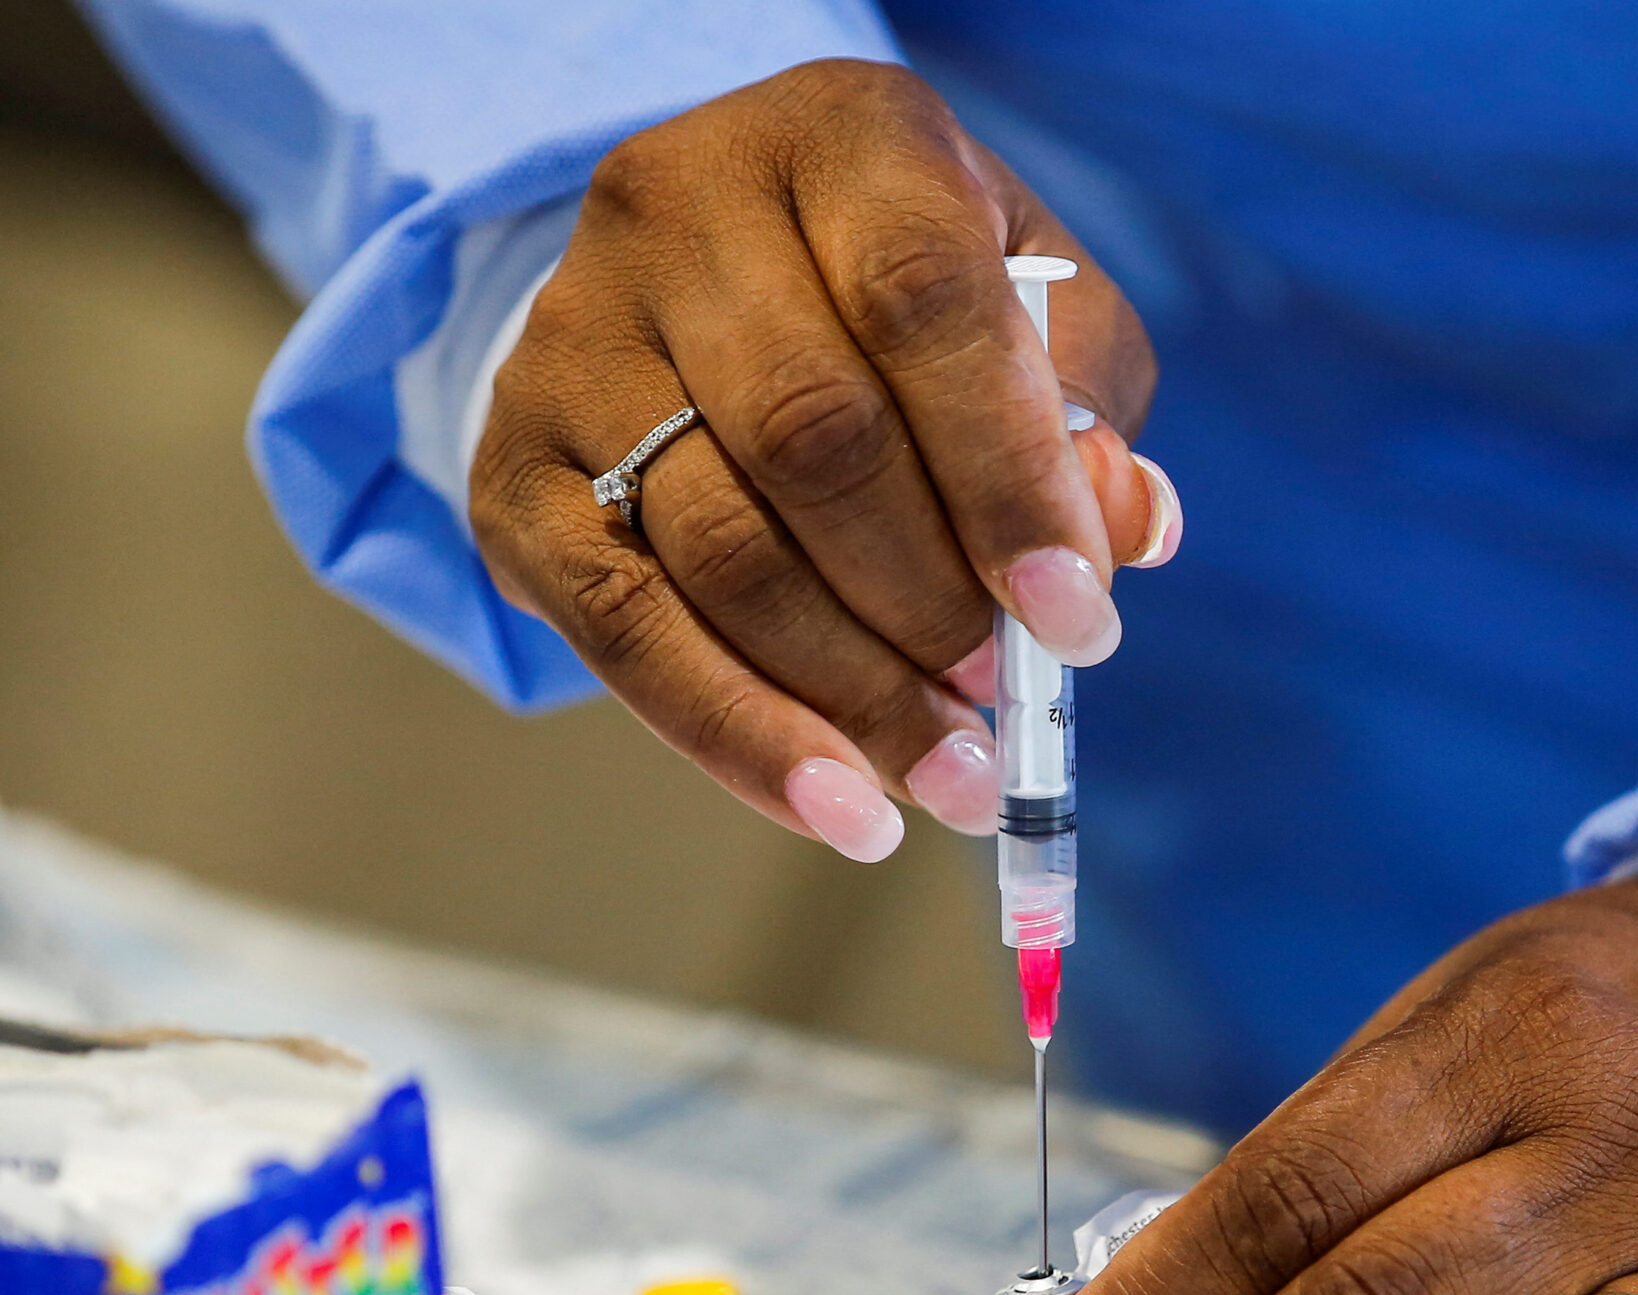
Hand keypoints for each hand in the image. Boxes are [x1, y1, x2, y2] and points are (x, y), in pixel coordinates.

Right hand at [470, 61, 1175, 858]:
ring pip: (716, 546)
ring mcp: (574, 340)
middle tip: (1004, 711)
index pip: (923, 303)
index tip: (1075, 619)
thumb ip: (1087, 411)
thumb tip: (1123, 535)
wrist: (714, 275)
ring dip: (848, 694)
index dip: (1006, 477)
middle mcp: (680, 213)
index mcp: (842, 143)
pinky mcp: (513, 467)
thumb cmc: (909, 301)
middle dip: (927, 606)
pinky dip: (738, 736)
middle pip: (812, 439)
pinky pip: (622, 627)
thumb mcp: (1033, 308)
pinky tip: (835, 808)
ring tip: (950, 778)